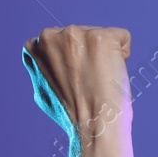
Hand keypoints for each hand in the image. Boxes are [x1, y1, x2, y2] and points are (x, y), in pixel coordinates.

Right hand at [22, 25, 133, 146]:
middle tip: (87, 80)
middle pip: (81, 35)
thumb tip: (48, 61)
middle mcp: (51, 35)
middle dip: (88, 53)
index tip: (74, 78)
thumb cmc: (71, 113)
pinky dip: (123, 53)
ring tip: (99, 78)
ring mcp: (76, 34)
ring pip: (101, 35)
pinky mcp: (102, 36)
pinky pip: (122, 37)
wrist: (92, 122)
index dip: (71, 60)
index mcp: (34, 46)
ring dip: (105, 54)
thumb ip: (44, 68)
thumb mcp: (42, 88)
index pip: (58, 40)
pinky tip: (113, 72)